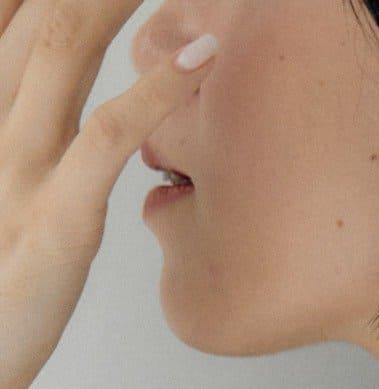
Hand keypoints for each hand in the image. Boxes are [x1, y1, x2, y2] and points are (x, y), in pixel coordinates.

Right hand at [0, 0, 216, 388]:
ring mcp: (15, 167)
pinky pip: (104, 137)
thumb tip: (64, 111)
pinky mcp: (54, 220)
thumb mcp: (12, 204)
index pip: (11, 16)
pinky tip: (200, 59)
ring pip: (63, 46)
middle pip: (40, 13)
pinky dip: (157, 91)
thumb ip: (35, 147)